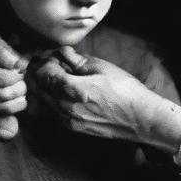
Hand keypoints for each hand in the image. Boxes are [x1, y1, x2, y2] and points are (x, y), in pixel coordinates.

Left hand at [29, 47, 180, 147]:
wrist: (140, 119)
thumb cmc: (125, 91)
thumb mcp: (102, 68)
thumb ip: (77, 60)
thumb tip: (62, 53)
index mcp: (70, 89)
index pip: (43, 73)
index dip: (44, 61)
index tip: (50, 54)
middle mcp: (64, 107)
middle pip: (39, 87)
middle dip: (40, 73)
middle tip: (48, 62)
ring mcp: (68, 120)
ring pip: (45, 100)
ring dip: (45, 86)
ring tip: (56, 75)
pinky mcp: (74, 128)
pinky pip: (55, 110)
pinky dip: (53, 98)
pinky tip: (64, 91)